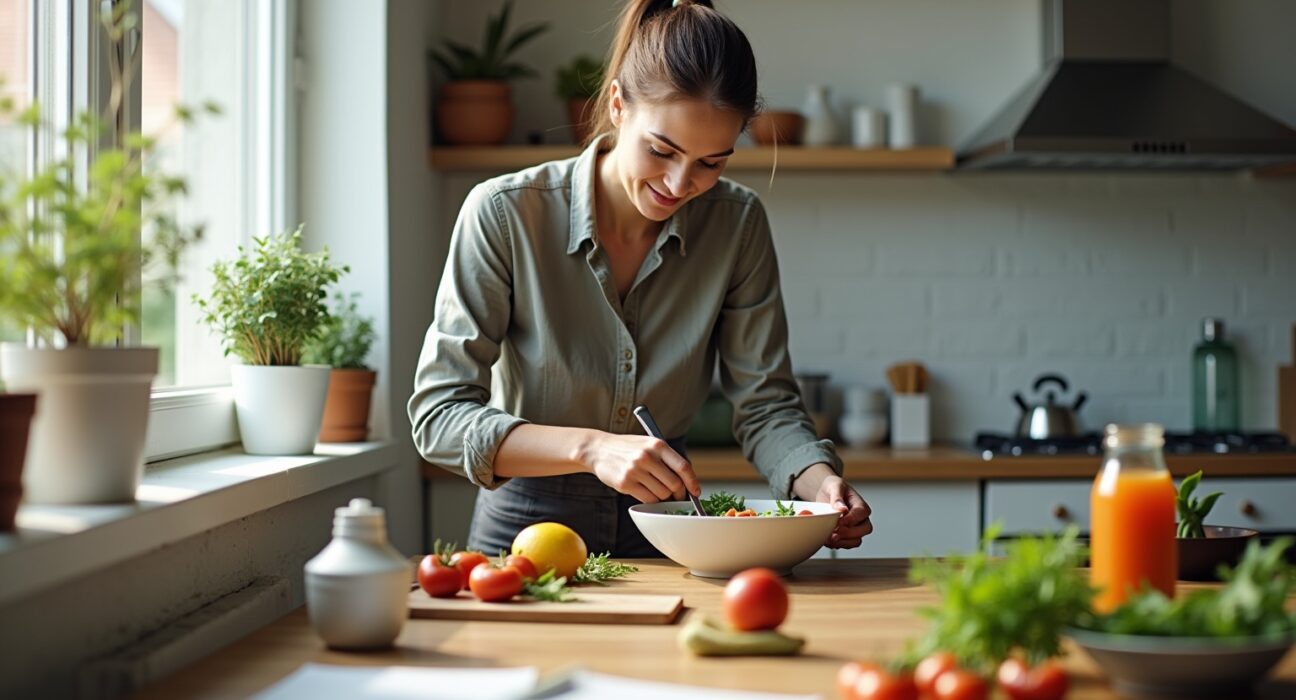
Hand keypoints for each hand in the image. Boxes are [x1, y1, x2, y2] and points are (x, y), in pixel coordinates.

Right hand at [581, 432, 700, 503]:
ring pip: (662, 494)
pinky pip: (648, 500)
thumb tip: (687, 482)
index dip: (692, 482)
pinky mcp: (625, 484)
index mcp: (657, 445)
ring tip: (658, 491)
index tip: (696, 492)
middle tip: (677, 496)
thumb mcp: (648, 444)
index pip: (683, 467)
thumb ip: (666, 459)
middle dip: (678, 494)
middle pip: (674, 484)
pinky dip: (651, 501)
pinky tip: (647, 493)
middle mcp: (647, 457)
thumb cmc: (628, 448)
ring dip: (664, 498)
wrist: (598, 449)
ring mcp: (635, 470)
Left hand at [793, 464, 872, 548]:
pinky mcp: (846, 536)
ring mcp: (855, 529)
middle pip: (865, 529)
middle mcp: (861, 518)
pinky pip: (847, 545)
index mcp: (860, 504)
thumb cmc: (833, 488)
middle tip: (835, 533)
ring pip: (857, 540)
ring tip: (830, 539)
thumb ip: (837, 496)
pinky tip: (828, 541)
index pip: (862, 513)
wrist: (825, 494)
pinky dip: (838, 545)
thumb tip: (842, 508)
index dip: (852, 519)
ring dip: (843, 542)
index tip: (840, 522)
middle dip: (849, 533)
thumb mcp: (834, 486)